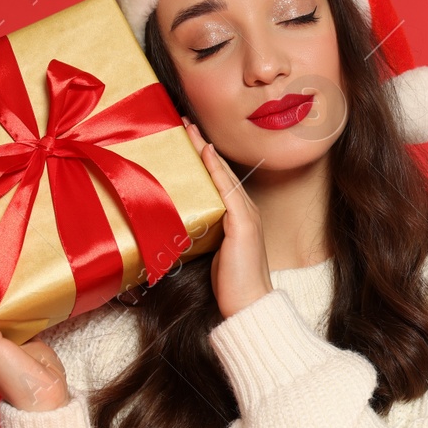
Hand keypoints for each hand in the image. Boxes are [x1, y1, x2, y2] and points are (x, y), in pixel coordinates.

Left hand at [184, 117, 272, 318]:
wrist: (249, 305)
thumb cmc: (231, 285)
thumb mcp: (212, 254)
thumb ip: (202, 235)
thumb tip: (179, 226)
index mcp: (238, 218)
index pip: (219, 181)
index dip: (204, 158)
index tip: (188, 139)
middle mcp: (245, 212)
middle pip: (220, 171)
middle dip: (202, 146)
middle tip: (184, 123)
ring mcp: (246, 216)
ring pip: (223, 175)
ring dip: (206, 150)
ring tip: (189, 130)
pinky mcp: (242, 224)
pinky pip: (227, 190)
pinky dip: (216, 170)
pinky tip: (205, 153)